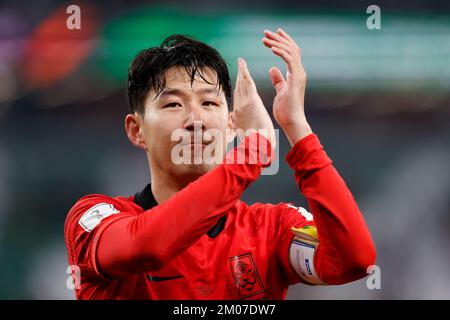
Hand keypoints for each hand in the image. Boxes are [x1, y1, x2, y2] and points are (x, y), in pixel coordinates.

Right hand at [231, 57, 275, 147]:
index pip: (237, 100)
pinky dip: (244, 72)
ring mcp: (243, 104)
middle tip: (239, 68)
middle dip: (238, 78)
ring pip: (241, 85)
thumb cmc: (255, 145)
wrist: (256, 146)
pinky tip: (243, 64)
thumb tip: (238, 135)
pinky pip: (247, 83)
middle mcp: (238, 109)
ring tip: (241, 64)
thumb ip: (242, 134)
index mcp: (238, 118)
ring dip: (240, 73)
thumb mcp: (246, 139)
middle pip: (237, 90)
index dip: (237, 90)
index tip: (238, 83)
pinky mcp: (251, 101)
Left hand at [262, 28, 312, 145]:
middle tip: (266, 32)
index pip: (291, 53)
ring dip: (278, 43)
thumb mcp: (280, 91)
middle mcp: (299, 72)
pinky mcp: (296, 78)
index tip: (273, 35)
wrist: (292, 122)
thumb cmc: (286, 111)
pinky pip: (290, 60)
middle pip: (291, 49)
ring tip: (265, 38)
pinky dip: (281, 52)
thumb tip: (272, 69)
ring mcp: (299, 75)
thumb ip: (278, 80)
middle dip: (279, 38)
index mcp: (295, 75)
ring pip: (291, 51)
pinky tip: (272, 48)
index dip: (283, 42)